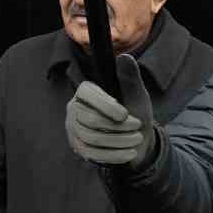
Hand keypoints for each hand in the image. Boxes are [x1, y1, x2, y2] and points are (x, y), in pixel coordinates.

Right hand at [65, 52, 155, 166]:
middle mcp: (74, 108)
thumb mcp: (137, 96)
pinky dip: (115, 155)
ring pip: (92, 138)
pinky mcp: (78, 147)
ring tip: (137, 139)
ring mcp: (74, 129)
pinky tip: (130, 153)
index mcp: (86, 92)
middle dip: (119, 127)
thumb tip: (124, 57)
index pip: (85, 94)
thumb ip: (130, 78)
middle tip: (137, 127)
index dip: (105, 105)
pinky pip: (93, 154)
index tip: (125, 113)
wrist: (137, 142)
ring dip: (120, 141)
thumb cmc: (135, 114)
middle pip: (90, 119)